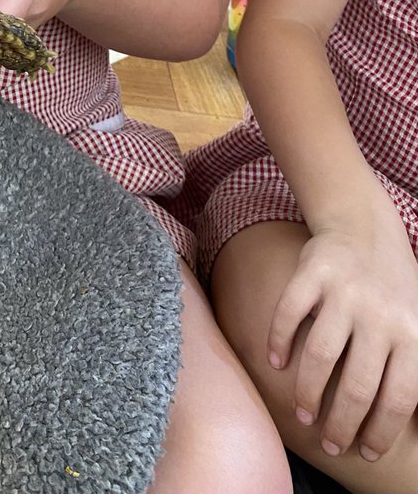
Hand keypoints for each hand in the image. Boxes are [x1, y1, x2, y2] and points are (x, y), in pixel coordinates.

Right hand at [269, 211, 417, 459]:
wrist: (364, 227)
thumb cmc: (394, 289)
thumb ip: (417, 365)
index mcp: (411, 333)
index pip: (398, 397)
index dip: (380, 431)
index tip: (365, 451)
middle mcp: (380, 314)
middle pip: (357, 385)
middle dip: (341, 424)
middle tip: (329, 443)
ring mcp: (344, 291)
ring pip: (321, 356)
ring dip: (307, 393)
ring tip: (302, 415)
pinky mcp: (312, 272)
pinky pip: (290, 313)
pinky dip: (279, 342)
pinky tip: (275, 362)